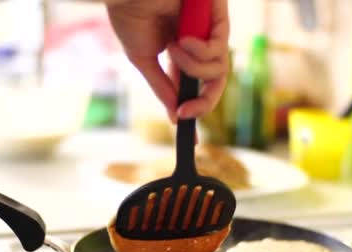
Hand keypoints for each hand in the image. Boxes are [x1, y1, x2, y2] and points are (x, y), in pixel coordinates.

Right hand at [107, 0, 229, 121]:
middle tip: (185, 113)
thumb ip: (162, 86)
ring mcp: (209, 29)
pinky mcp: (217, 14)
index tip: (189, 136)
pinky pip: (220, 47)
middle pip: (215, 81)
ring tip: (173, 50)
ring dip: (194, 68)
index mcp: (180, 52)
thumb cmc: (131, 16)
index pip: (196, 84)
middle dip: (203, 102)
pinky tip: (182, 41)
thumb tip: (175, 113)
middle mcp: (198, 41)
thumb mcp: (143, 60)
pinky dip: (201, 52)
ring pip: (219, 68)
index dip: (195, 109)